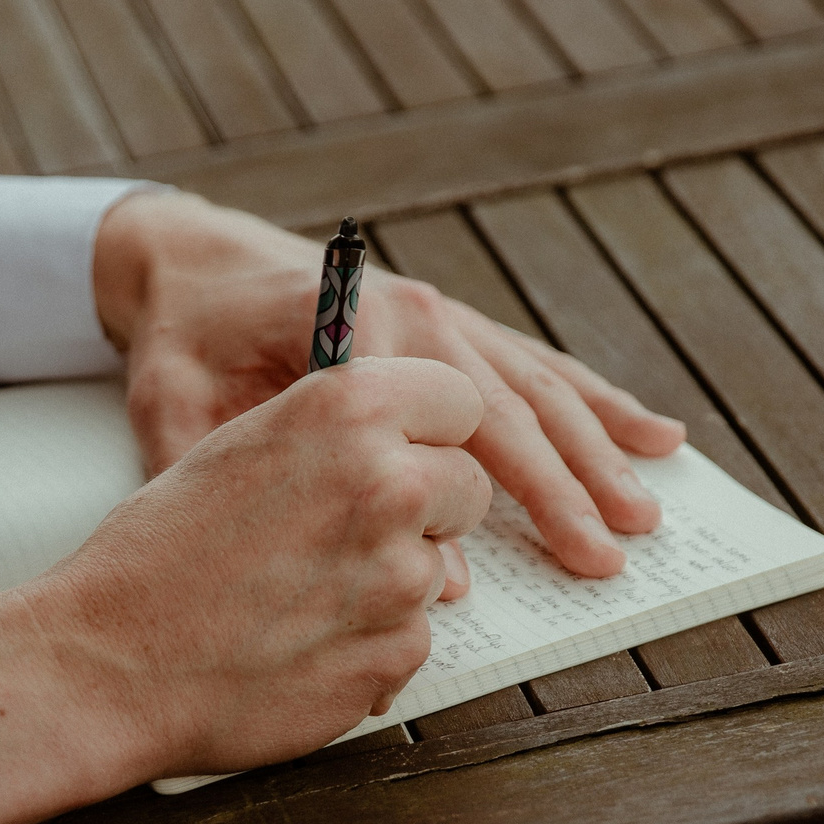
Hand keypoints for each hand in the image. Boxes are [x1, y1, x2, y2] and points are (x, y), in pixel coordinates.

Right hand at [0, 359, 490, 823]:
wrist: (107, 661)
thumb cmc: (153, 554)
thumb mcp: (238, 448)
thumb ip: (331, 437)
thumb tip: (394, 444)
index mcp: (342, 407)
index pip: (458, 398)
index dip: (436, 429)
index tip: (415, 448)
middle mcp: (387, 480)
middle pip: (467, 486)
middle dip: (427, 509)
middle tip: (347, 534)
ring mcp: (400, 573)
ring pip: (440, 567)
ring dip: (391, 582)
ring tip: (302, 594)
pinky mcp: (397, 651)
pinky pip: (412, 639)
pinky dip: (369, 645)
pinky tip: (299, 642)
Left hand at [93, 190, 687, 576]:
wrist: (185, 255)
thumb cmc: (179, 338)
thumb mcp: (171, 402)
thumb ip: (226, 467)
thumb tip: (310, 546)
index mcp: (352, 325)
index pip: (433, 418)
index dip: (471, 494)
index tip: (489, 567)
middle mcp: (415, 310)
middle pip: (507, 407)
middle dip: (564, 485)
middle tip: (611, 553)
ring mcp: (443, 312)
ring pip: (538, 388)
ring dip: (598, 449)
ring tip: (649, 506)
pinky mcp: (453, 323)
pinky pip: (536, 369)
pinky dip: (596, 402)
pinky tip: (652, 432)